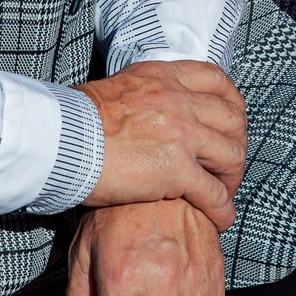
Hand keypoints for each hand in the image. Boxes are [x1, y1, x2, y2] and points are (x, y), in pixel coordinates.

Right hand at [78, 60, 245, 231]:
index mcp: (163, 77)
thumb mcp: (116, 90)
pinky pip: (214, 193)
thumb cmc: (73, 121)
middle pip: (232, 119)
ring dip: (232, 178)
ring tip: (224, 193)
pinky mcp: (176, 169)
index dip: (232, 105)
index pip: (216, 81)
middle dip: (236, 144)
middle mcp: (178, 100)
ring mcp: (181, 133)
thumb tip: (145, 110)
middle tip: (228, 166)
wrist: (58, 139)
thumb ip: (143, 97)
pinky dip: (223, 208)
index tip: (231, 124)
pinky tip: (220, 219)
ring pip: (231, 155)